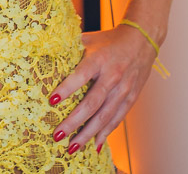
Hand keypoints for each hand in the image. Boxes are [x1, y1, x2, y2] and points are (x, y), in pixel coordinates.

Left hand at [49, 25, 157, 153]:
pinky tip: (95, 145)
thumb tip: (45, 55)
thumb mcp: (90, 39)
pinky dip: (106, 133)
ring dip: (88, 134)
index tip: (52, 101)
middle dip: (74, 121)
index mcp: (99, 59)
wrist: (142, 40)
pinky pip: (117, 118)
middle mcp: (113, 75)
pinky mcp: (131, 97)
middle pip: (92, 103)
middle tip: (58, 135)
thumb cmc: (110, 40)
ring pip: (105, 116)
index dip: (67, 88)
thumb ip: (71, 49)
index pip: (81, 75)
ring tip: (72, 147)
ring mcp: (123, 89)